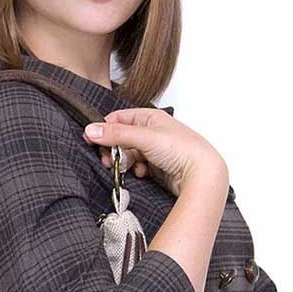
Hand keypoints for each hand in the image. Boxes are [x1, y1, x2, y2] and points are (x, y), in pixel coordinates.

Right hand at [81, 107, 226, 197]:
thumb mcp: (144, 137)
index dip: (104, 128)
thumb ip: (116, 134)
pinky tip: (142, 174)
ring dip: (125, 162)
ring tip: (128, 168)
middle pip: (122, 138)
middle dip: (114, 149)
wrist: (202, 174)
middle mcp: (153, 131)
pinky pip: (139, 166)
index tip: (92, 140)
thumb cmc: (182, 149)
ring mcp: (156, 149)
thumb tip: (91, 130)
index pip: (119, 118)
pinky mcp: (159, 165)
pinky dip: (137, 170)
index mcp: (150, 117)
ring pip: (130, 154)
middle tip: (108, 160)